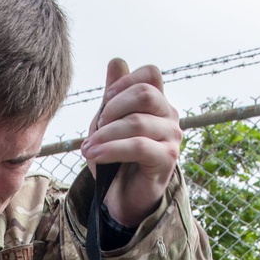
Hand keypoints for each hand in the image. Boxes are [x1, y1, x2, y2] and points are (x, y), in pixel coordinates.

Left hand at [82, 57, 181, 227]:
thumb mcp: (108, 125)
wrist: (123, 197)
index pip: (150, 73)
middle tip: (96, 128)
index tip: (104, 104)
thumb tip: (117, 62)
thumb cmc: (116, 160)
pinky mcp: (167, 159)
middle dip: (112, 108)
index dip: (123, 83)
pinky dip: (111, 150)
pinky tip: (93, 156)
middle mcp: (169, 116)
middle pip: (144, 93)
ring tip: (88, 148)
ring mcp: (172, 137)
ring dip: (105, 134)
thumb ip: (113, 96)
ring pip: (137, 121)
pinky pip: (138, 146)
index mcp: (158, 102)